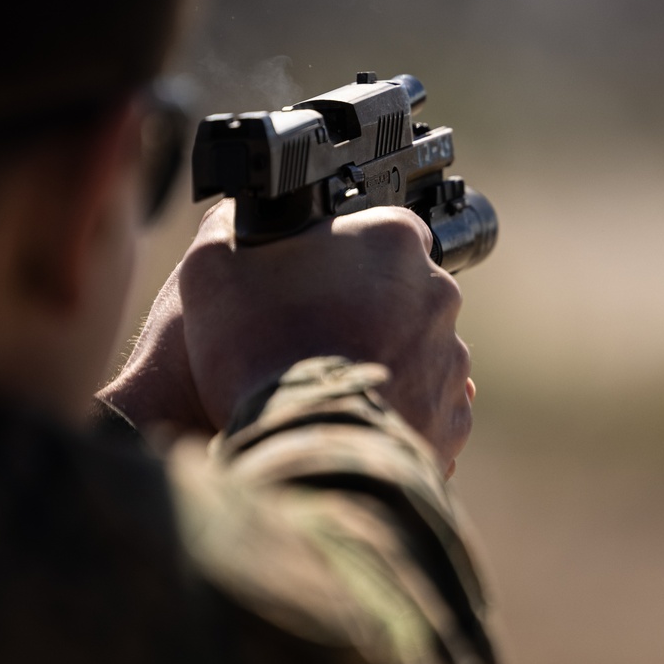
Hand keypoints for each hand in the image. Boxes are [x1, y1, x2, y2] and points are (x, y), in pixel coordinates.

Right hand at [108, 200, 473, 474]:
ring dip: (384, 358)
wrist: (296, 443)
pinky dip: (398, 411)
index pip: (383, 226)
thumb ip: (231, 227)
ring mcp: (449, 358)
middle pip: (403, 288)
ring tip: (329, 381)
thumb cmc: (254, 348)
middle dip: (367, 306)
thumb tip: (236, 220)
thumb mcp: (214, 264)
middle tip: (315, 332)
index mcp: (392, 240)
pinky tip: (354, 416)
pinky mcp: (450, 418)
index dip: (347, 250)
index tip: (320, 274)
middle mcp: (436, 293)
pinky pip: (427, 406)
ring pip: (418, 349)